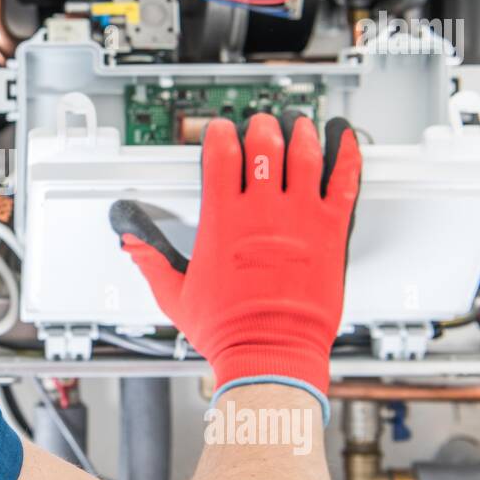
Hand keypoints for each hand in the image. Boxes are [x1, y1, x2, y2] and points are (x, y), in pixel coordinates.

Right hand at [109, 113, 361, 418]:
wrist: (270, 354)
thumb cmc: (228, 330)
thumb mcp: (175, 295)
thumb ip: (152, 262)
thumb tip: (132, 244)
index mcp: (223, 221)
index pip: (220, 154)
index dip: (219, 134)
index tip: (219, 131)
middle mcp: (262, 212)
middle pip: (264, 145)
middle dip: (261, 127)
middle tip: (261, 125)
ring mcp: (300, 218)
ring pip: (304, 155)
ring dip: (300, 133)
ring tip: (298, 125)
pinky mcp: (331, 232)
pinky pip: (344, 182)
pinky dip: (346, 156)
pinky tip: (345, 141)